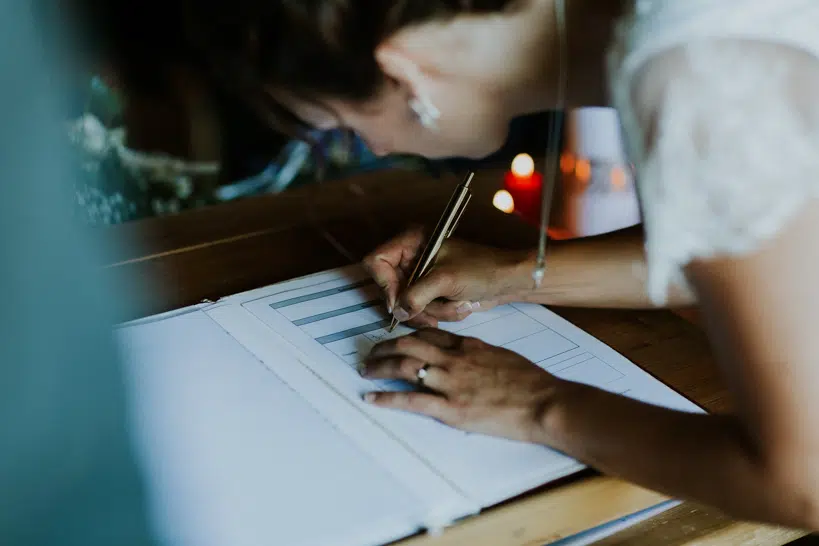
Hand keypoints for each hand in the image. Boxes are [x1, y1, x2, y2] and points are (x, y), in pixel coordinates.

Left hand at [360, 329, 558, 442]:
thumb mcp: (503, 356)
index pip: (429, 332)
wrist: (545, 402)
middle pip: (408, 344)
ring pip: (403, 365)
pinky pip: (410, 399)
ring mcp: (451, 382)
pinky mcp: (450, 408)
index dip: (407, 333)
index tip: (396, 338)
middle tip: (372, 352)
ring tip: (366, 370)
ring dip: (379, 367)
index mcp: (469, 345)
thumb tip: (469, 358)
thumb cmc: (532, 383)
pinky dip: (386, 397)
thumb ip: (480, 354)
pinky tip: (372, 397)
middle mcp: (455, 359)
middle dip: (385, 346)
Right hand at [362, 227, 533, 327]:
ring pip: (407, 303)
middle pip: (390, 288)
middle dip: (413, 304)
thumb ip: (415, 295)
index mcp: (411, 241)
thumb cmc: (481, 269)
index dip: (384, 284)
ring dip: (432, 310)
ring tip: (454, 305)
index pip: (377, 262)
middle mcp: (412, 256)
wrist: (508, 280)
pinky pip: (422, 308)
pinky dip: (440, 312)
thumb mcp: (444, 280)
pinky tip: (458, 306)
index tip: (400, 302)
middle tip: (428, 315)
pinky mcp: (432, 290)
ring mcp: (421, 274)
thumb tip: (398, 311)